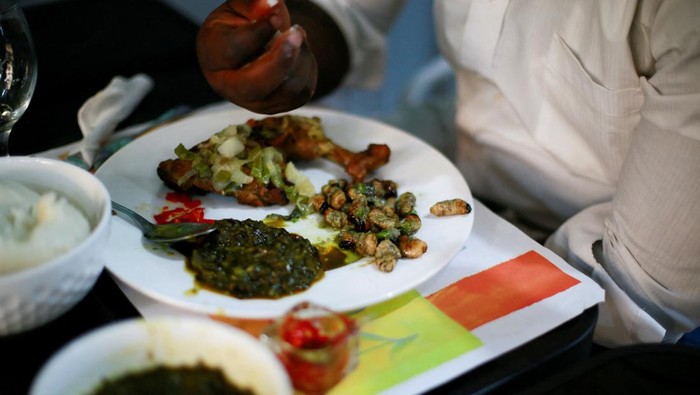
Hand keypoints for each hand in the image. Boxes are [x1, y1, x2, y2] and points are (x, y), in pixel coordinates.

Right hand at [197, 0, 317, 113]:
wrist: (251, 48)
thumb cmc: (241, 25)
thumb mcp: (240, 7)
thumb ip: (252, 3)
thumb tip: (270, 5)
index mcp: (213, 55)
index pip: (233, 50)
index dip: (258, 33)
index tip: (276, 16)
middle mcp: (229, 86)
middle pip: (256, 85)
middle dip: (281, 60)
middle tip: (297, 32)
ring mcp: (255, 102)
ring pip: (286, 90)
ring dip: (301, 58)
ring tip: (297, 34)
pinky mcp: (278, 107)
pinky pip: (302, 93)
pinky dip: (308, 69)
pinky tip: (300, 51)